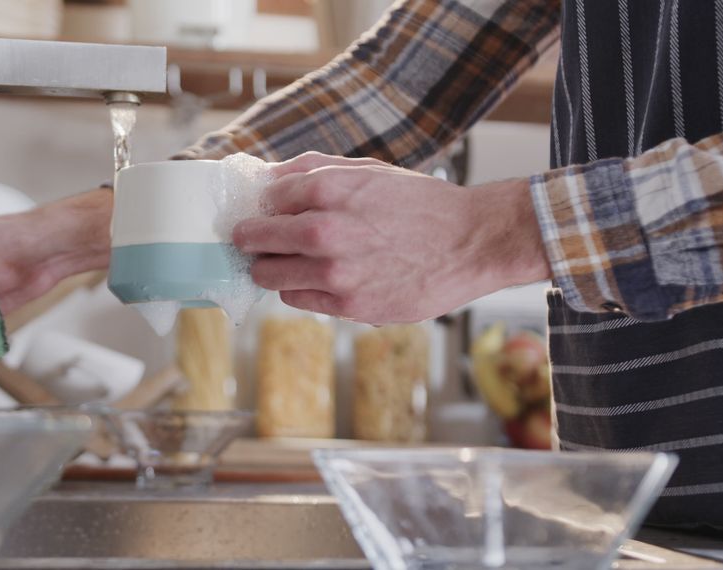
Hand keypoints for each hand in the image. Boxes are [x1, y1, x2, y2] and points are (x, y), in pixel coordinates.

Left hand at [233, 152, 549, 323]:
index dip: (261, 206)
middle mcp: (325, 231)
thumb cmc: (420, 204)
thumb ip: (312, 169)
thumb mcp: (367, 170)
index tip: (261, 212)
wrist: (470, 243)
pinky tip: (315, 277)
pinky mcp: (348, 305)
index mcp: (328, 189)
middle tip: (254, 239)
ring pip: (269, 275)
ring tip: (286, 260)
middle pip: (255, 239)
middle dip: (251, 238)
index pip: (265, 199)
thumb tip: (267, 177)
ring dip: (270, 267)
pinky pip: (296, 298)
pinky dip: (297, 288)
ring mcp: (335, 273)